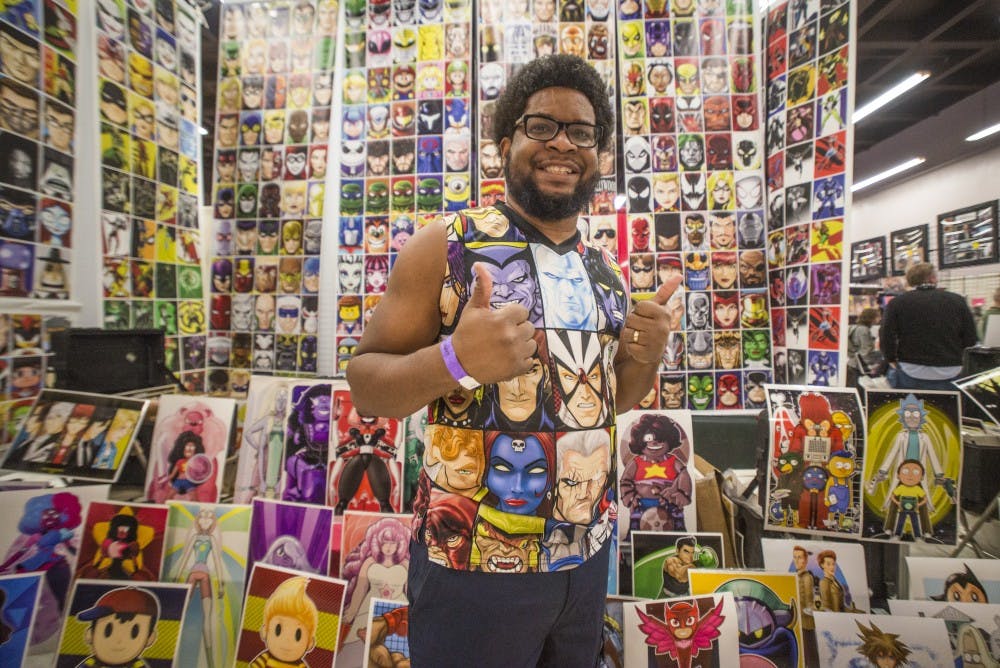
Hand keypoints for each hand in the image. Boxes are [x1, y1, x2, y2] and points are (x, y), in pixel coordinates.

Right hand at [450, 263, 536, 384]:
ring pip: (531, 344)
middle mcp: (512, 336)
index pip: (523, 311)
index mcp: (503, 319)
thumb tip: (480, 265)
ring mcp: (515, 354)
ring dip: (522, 344)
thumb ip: (482, 288)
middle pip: (529, 327)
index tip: (502, 321)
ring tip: (506, 346)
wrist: (458, 363)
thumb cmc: (466, 333)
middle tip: (503, 335)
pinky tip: (508, 358)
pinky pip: (530, 360)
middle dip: (518, 329)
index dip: (513, 315)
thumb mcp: (473, 309)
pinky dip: (521, 360)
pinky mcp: (516, 369)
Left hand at [622, 275, 682, 363]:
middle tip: (641, 329)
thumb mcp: (657, 308)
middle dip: (632, 324)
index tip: (645, 317)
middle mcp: (662, 327)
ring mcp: (656, 342)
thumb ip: (666, 292)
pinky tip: (639, 348)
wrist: (650, 353)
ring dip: (629, 336)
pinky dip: (630, 347)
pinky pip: (629, 345)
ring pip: (628, 332)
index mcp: (664, 313)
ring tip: (639, 338)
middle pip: (631, 318)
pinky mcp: (647, 354)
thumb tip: (679, 275)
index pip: (639, 305)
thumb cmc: (650, 326)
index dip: (638, 311)